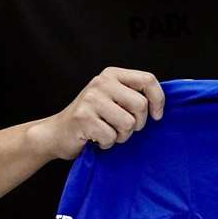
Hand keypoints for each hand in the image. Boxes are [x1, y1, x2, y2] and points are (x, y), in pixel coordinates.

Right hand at [30, 68, 164, 160]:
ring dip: (121, 136)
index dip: (158, 100)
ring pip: (128, 123)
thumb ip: (133, 95)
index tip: (157, 116)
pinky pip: (111, 136)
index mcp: (112, 74)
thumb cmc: (92, 119)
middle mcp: (102, 82)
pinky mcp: (83, 117)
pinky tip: (96, 139)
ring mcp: (91, 99)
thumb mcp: (113, 99)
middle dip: (137, 124)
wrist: (56, 133)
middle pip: (141, 105)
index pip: (148, 80)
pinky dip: (107, 144)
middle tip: (122, 128)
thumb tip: (162, 104)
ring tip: (107, 133)